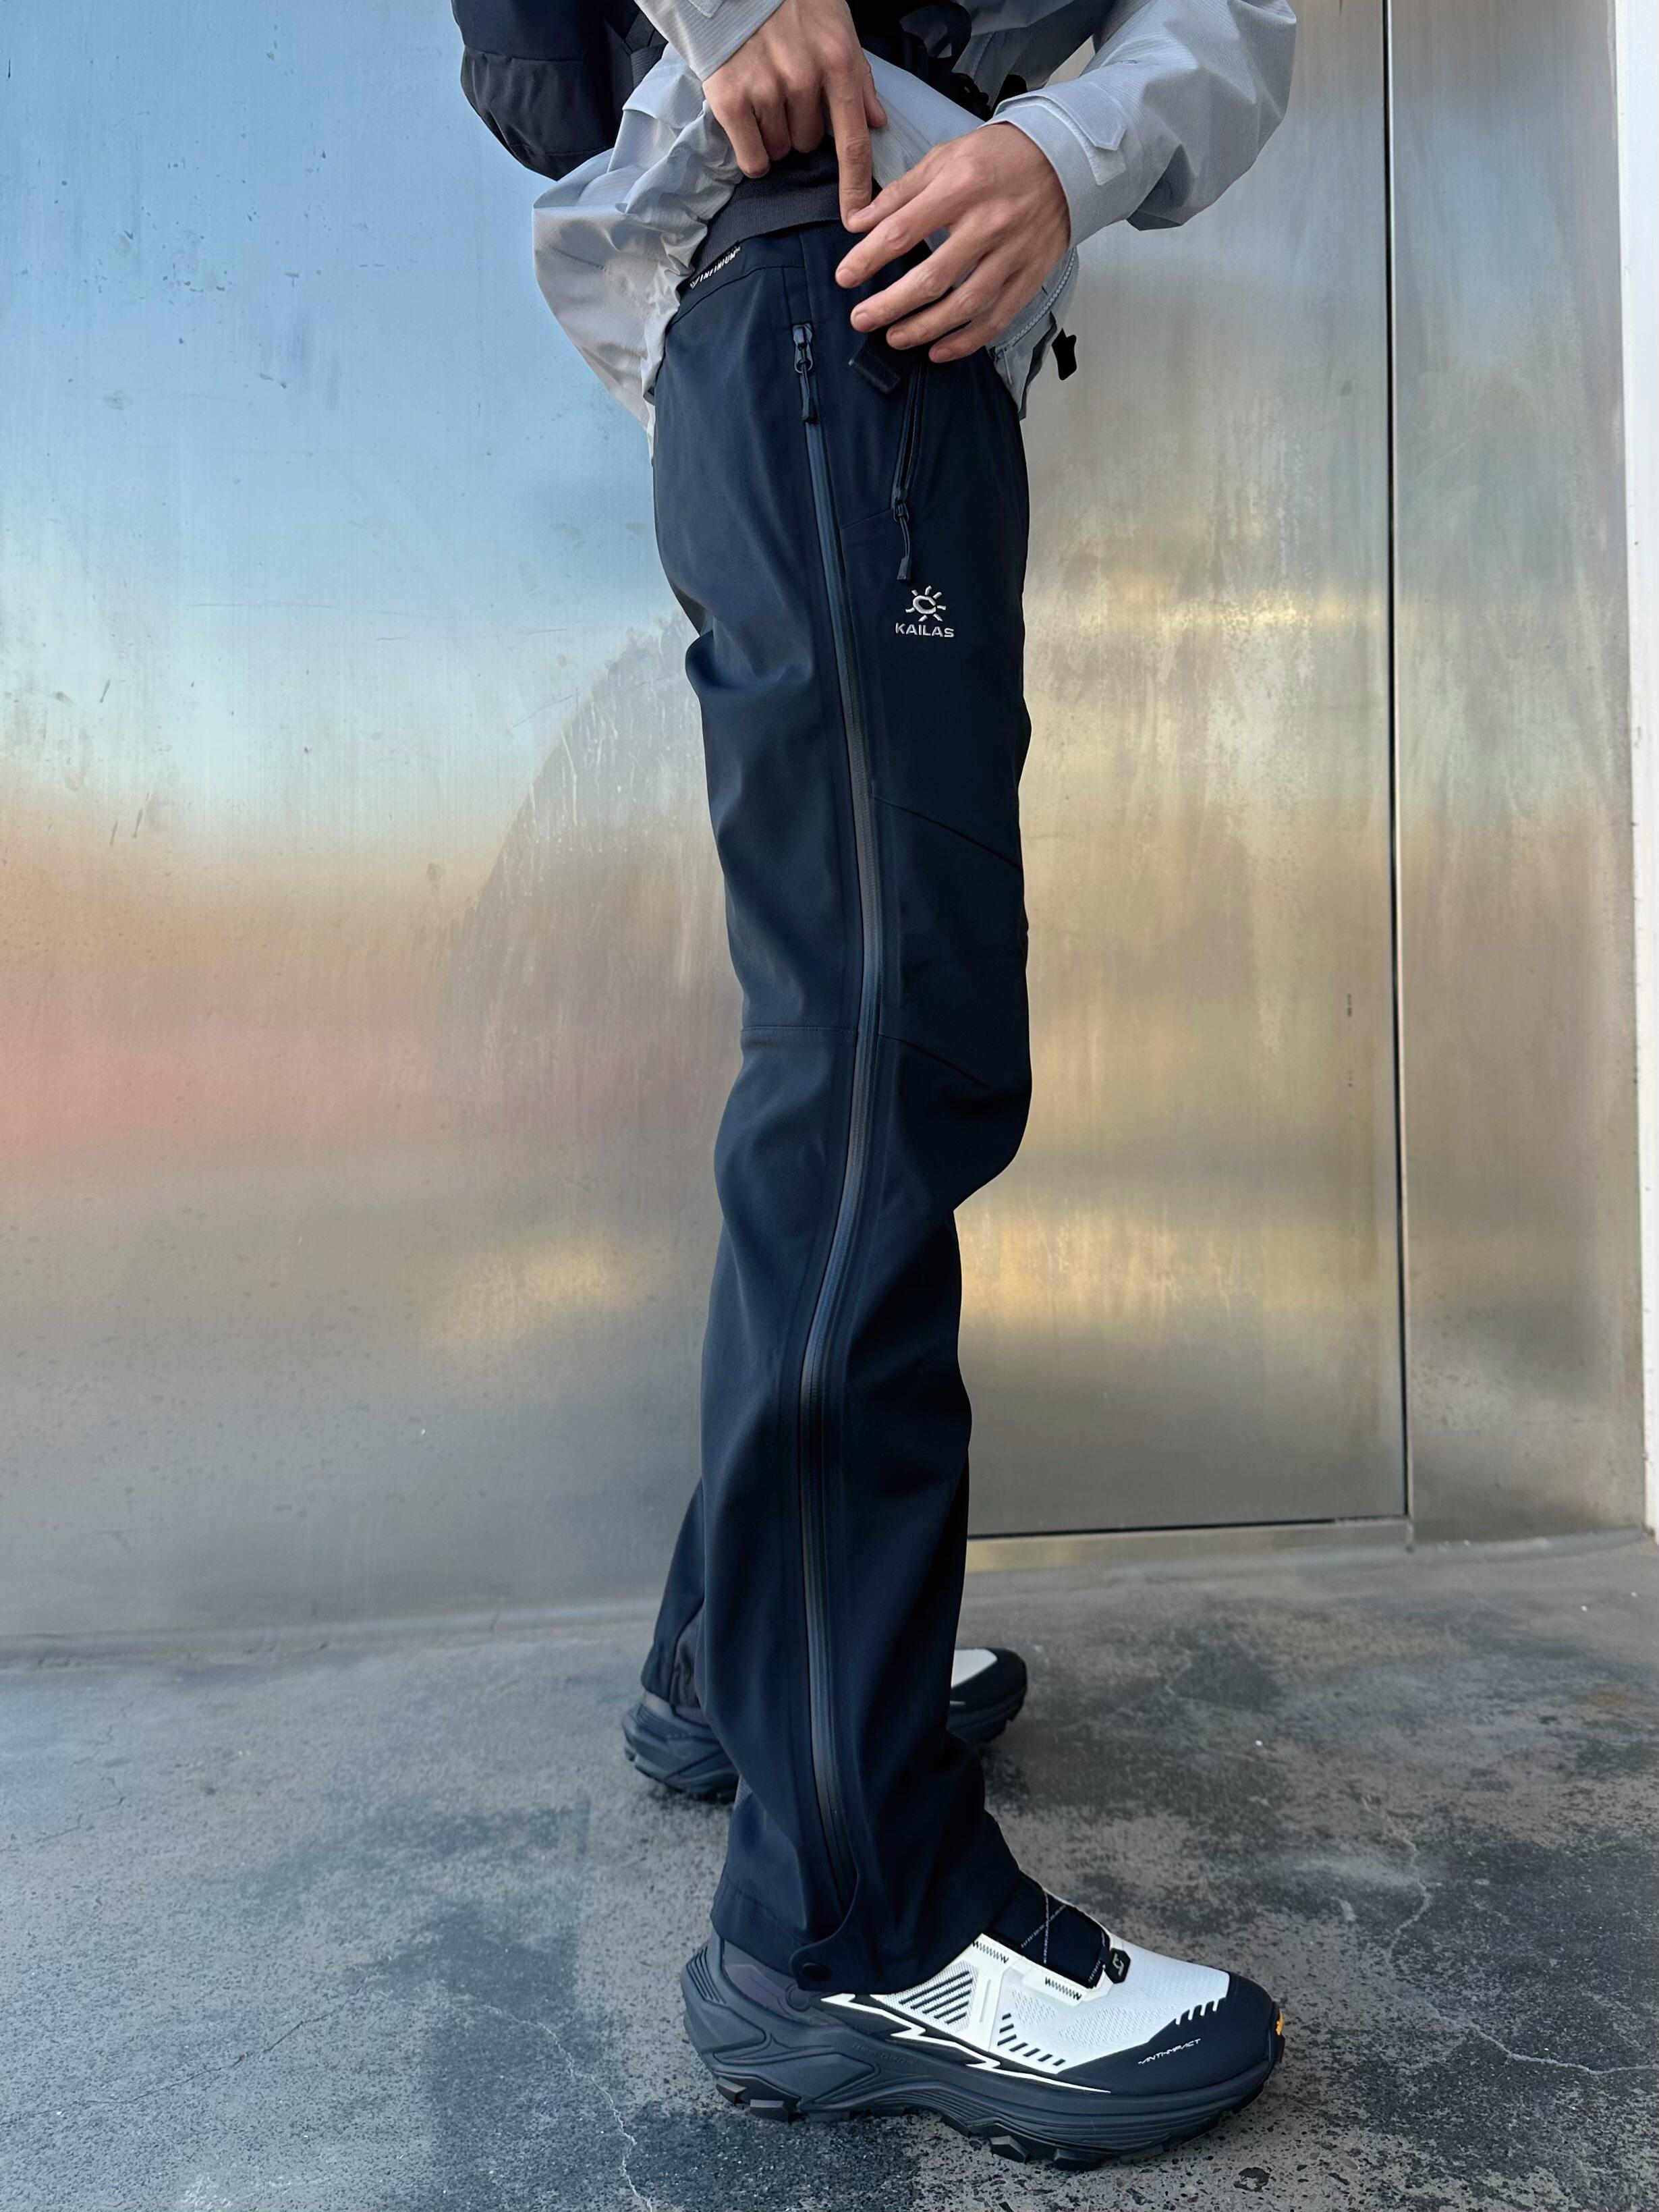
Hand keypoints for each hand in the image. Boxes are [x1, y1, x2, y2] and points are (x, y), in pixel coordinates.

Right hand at [704, 0, 887, 226]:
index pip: (853, 142)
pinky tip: (746, 118)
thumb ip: (858, 77)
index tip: (856, 219)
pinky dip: (751, 149)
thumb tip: (876, 123)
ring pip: (779, 151)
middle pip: (809, 145)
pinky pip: (752, 158)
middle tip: (784, 92)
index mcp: (837, 64)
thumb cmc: (791, 2)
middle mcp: (803, 79)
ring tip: (762, 93)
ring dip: (773, 134)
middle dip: (799, 128)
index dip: (856, 187)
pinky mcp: (731, 99)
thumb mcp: (837, 28)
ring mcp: (765, 90)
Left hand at [834, 122, 1070, 360]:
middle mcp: (988, 223)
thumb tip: (859, 222)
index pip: (903, 231)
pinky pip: (995, 318)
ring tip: (893, 338)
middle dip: (889, 305)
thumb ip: (901, 192)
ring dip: (923, 329)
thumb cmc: (1000, 157)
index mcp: (961, 187)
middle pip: (930, 278)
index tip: (845, 277)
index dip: (869, 259)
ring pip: (963, 307)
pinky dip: (965, 341)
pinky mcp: (1029, 275)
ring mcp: (1012, 254)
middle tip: (861, 319)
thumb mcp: (946, 157)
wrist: (1065, 159)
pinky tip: (939, 350)